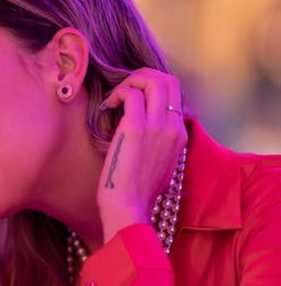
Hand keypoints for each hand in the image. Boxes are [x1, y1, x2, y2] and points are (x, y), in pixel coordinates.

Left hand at [98, 68, 187, 242]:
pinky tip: (106, 107)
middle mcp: (173, 127)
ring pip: (154, 80)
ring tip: (115, 96)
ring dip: (131, 81)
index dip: (152, 88)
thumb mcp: (159, 166)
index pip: (174, 95)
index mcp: (180, 136)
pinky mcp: (136, 129)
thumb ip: (158, 145)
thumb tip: (142, 131)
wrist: (129, 209)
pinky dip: (117, 93)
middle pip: (169, 80)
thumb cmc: (137, 193)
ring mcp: (157, 127)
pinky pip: (131, 94)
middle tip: (123, 88)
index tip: (132, 96)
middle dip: (143, 75)